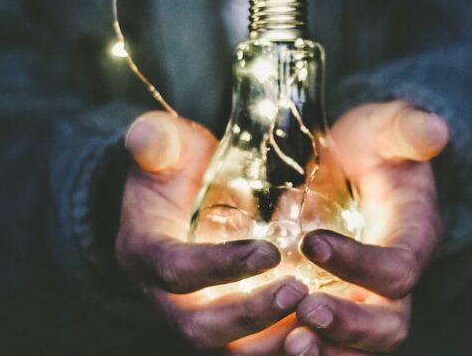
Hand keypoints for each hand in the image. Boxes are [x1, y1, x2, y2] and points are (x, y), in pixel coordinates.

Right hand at [117, 111, 308, 351]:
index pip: (175, 270)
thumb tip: (145, 136)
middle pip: (200, 327)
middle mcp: (165, 295)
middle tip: (299, 292)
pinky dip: (287, 339)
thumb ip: (157, 141)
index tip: (269, 252)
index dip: (219, 266)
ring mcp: (197, 313)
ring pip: (232, 346)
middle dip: (249, 316)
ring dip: (274, 337)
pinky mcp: (228, 321)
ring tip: (320, 314)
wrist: (179, 195)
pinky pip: (256, 343)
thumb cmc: (175, 167)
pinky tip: (326, 324)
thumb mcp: (164, 146)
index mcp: (144, 253)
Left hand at [285, 101, 449, 354]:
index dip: (359, 264)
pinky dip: (297, 348)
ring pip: (356, 349)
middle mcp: (392, 283)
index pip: (397, 269)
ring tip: (291, 347)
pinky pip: (325, 343)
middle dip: (349, 326)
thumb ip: (407, 129)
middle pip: (387, 327)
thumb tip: (434, 129)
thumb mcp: (388, 129)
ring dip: (326, 353)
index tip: (311, 242)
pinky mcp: (333, 307)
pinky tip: (259, 344)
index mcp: (413, 240)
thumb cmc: (373, 147)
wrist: (355, 166)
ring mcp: (362, 301)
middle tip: (306, 311)